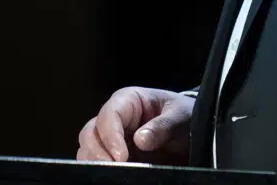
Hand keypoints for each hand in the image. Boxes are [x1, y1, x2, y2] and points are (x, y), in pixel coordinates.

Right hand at [76, 87, 193, 163]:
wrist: (188, 130)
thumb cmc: (184, 116)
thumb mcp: (180, 117)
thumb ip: (163, 126)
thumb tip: (140, 139)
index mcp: (129, 100)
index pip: (110, 114)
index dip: (111, 135)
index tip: (120, 157)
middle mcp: (114, 118)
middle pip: (91, 132)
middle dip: (97, 151)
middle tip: (113, 168)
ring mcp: (111, 137)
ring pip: (88, 148)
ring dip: (95, 161)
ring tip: (110, 174)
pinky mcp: (112, 155)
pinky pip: (95, 161)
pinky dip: (97, 169)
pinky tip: (109, 176)